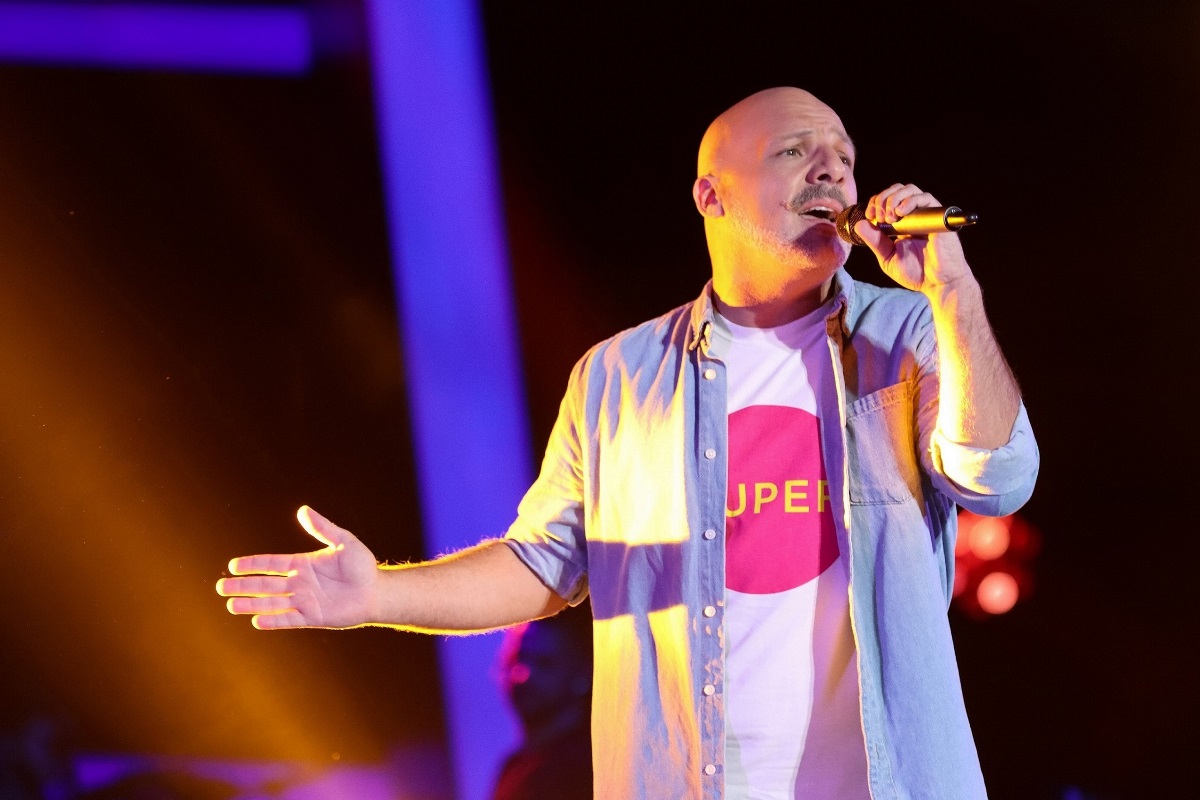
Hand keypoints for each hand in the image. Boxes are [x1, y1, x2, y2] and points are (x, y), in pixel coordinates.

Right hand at [216, 506, 379, 629]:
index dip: (252, 565)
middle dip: (243, 586)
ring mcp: (304, 601)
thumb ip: (322, 528)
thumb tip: (303, 510)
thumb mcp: (343, 541)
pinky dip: (274, 620)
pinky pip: (289, 619)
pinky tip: (256, 621)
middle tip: (220, 587)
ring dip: (252, 604)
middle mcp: (299, 583)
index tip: (233, 566)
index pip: (271, 564)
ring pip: (272, 603)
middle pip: (265, 585)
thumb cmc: (362, 565)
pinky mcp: (313, 617)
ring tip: (231, 605)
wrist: (377, 591)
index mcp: (303, 564)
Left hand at [852, 183, 972, 292]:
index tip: (870, 216)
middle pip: (896, 190)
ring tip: (891, 216)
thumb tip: (859, 224)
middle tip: (879, 216)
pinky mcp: (938, 216)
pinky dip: (910, 200)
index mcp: (900, 223)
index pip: (886, 200)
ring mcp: (925, 215)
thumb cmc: (916, 272)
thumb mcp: (887, 257)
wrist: (937, 283)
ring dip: (894, 198)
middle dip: (883, 198)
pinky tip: (901, 212)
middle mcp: (913, 216)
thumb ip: (874, 241)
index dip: (875, 203)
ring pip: (909, 189)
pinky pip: (925, 198)